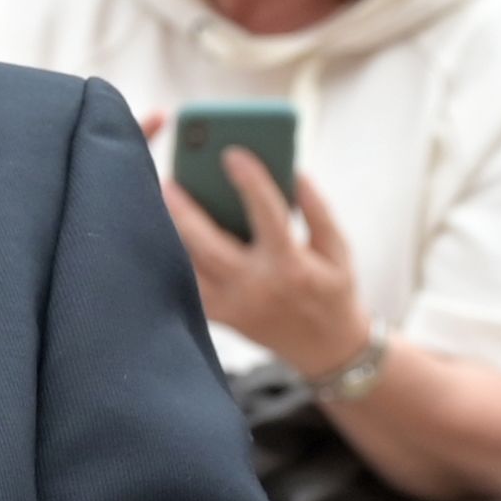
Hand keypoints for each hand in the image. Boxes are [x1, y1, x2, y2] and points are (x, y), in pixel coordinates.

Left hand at [165, 149, 373, 381]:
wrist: (326, 348)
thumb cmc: (333, 289)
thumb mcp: (338, 249)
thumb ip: (317, 210)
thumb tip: (294, 170)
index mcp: (291, 266)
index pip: (268, 214)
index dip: (251, 180)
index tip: (233, 152)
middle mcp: (255, 287)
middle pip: (208, 244)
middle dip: (185, 211)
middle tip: (169, 179)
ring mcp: (231, 305)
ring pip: (189, 264)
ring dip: (172, 231)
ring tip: (162, 199)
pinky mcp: (216, 316)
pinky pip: (188, 280)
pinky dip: (176, 255)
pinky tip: (167, 228)